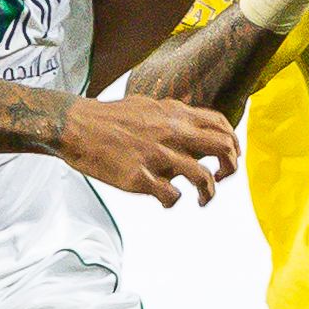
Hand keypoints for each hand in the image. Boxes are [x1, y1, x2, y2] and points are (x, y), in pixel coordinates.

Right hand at [55, 94, 243, 207]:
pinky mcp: (139, 178)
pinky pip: (171, 196)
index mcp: (175, 115)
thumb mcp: (148, 106)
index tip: (227, 157)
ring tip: (202, 200)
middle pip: (223, 148)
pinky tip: (165, 200)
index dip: (233, 143)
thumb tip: (192, 125)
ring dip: (209, 193)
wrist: (76, 126)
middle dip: (231, 167)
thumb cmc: (109, 117)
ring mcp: (157, 156)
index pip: (221, 125)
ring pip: (203, 177)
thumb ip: (173, 116)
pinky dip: (173, 202)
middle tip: (221, 178)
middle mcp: (171, 133)